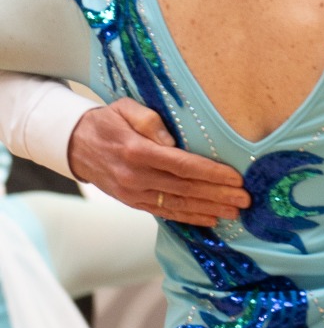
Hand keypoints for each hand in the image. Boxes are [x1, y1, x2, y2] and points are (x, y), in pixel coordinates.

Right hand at [68, 100, 249, 225]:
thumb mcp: (123, 108)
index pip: (182, 165)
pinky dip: (190, 218)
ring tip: (235, 212)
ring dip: (210, 209)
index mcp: (137, 151)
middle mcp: (136, 176)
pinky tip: (211, 219)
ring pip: (179, 205)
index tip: (235, 178)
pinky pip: (166, 213)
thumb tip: (171, 139)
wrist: (75, 145)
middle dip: (218, 195)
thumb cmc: (107, 122)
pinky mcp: (134, 203)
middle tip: (245, 199)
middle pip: (186, 188)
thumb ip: (147, 119)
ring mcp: (134, 193)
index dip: (211, 173)